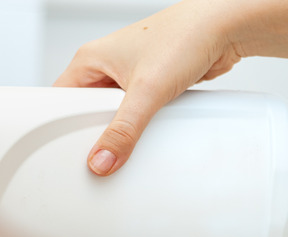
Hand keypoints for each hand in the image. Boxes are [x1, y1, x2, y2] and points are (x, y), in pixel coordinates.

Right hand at [54, 0, 244, 175]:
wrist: (227, 26)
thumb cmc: (186, 35)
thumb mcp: (147, 91)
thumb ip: (123, 131)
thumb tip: (102, 160)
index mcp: (90, 58)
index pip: (59, 99)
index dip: (60, 126)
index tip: (67, 149)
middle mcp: (105, 65)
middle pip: (84, 111)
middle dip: (93, 131)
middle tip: (99, 148)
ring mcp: (127, 75)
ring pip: (110, 113)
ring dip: (119, 128)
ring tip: (124, 138)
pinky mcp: (148, 84)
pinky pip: (133, 113)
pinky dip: (138, 124)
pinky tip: (144, 131)